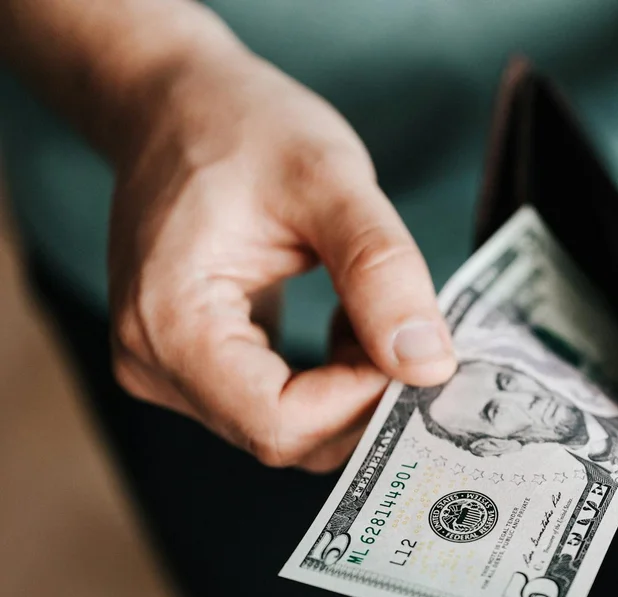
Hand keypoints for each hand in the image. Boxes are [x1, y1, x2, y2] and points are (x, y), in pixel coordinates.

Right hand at [108, 46, 455, 471]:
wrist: (177, 104)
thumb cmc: (242, 126)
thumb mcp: (329, 180)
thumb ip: (382, 273)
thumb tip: (429, 366)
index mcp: (170, 323)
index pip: (280, 422)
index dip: (361, 401)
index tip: (413, 347)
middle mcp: (154, 364)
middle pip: (285, 435)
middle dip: (363, 396)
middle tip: (411, 330)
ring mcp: (168, 370)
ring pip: (287, 428)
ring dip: (351, 387)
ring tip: (371, 310)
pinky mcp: (193, 365)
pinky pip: (277, 405)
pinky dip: (331, 379)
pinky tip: (347, 321)